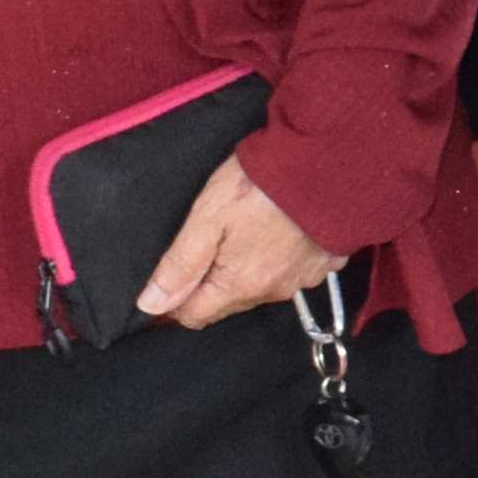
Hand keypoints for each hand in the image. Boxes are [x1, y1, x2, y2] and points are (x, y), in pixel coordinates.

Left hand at [138, 153, 337, 322]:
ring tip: (244, 231)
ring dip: (247, 271)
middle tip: (207, 242)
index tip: (169, 280)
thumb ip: (178, 265)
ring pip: (261, 287)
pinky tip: (280, 231)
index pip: (194, 316)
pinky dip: (282, 259)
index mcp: (239, 284)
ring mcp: (304, 278)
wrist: (325, 161)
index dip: (174, 303)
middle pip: (227, 302)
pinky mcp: (327, 261)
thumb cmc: (261, 185)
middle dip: (210, 284)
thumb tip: (150, 304)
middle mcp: (273, 291)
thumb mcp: (206, 218)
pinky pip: (294, 271)